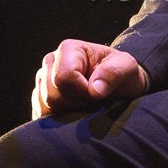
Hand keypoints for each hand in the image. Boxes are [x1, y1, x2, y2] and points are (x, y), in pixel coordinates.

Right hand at [32, 39, 147, 118]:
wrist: (120, 87)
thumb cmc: (123, 74)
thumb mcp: (127, 68)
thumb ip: (113, 73)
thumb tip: (94, 90)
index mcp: (68, 49)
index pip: (63, 78)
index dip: (82, 92)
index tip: (97, 94)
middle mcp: (51, 62)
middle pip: (51, 94)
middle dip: (75, 103)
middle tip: (93, 100)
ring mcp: (43, 80)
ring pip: (44, 105)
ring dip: (68, 111)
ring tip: (85, 104)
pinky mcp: (40, 97)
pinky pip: (41, 113)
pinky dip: (59, 118)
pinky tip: (75, 111)